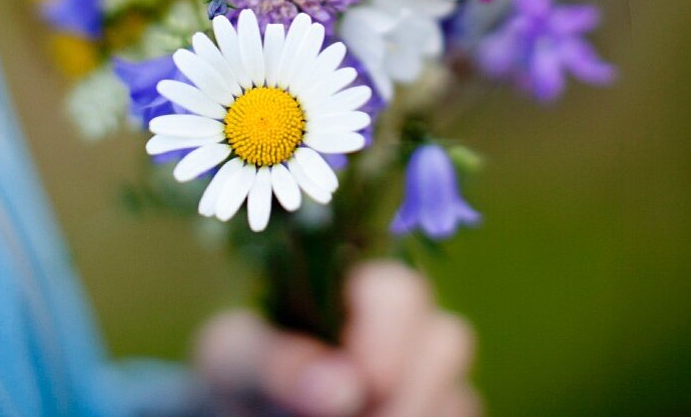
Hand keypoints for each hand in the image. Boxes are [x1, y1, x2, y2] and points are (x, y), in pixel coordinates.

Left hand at [195, 260, 479, 416]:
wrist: (249, 413)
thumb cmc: (240, 377)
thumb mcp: (233, 360)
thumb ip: (272, 361)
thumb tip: (340, 390)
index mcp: (357, 292)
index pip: (401, 291)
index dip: (392, 333)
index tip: (368, 378)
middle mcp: (405, 331)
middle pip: (449, 339)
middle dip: (413, 387)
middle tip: (367, 415)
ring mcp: (427, 382)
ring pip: (461, 394)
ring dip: (415, 415)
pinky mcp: (438, 413)